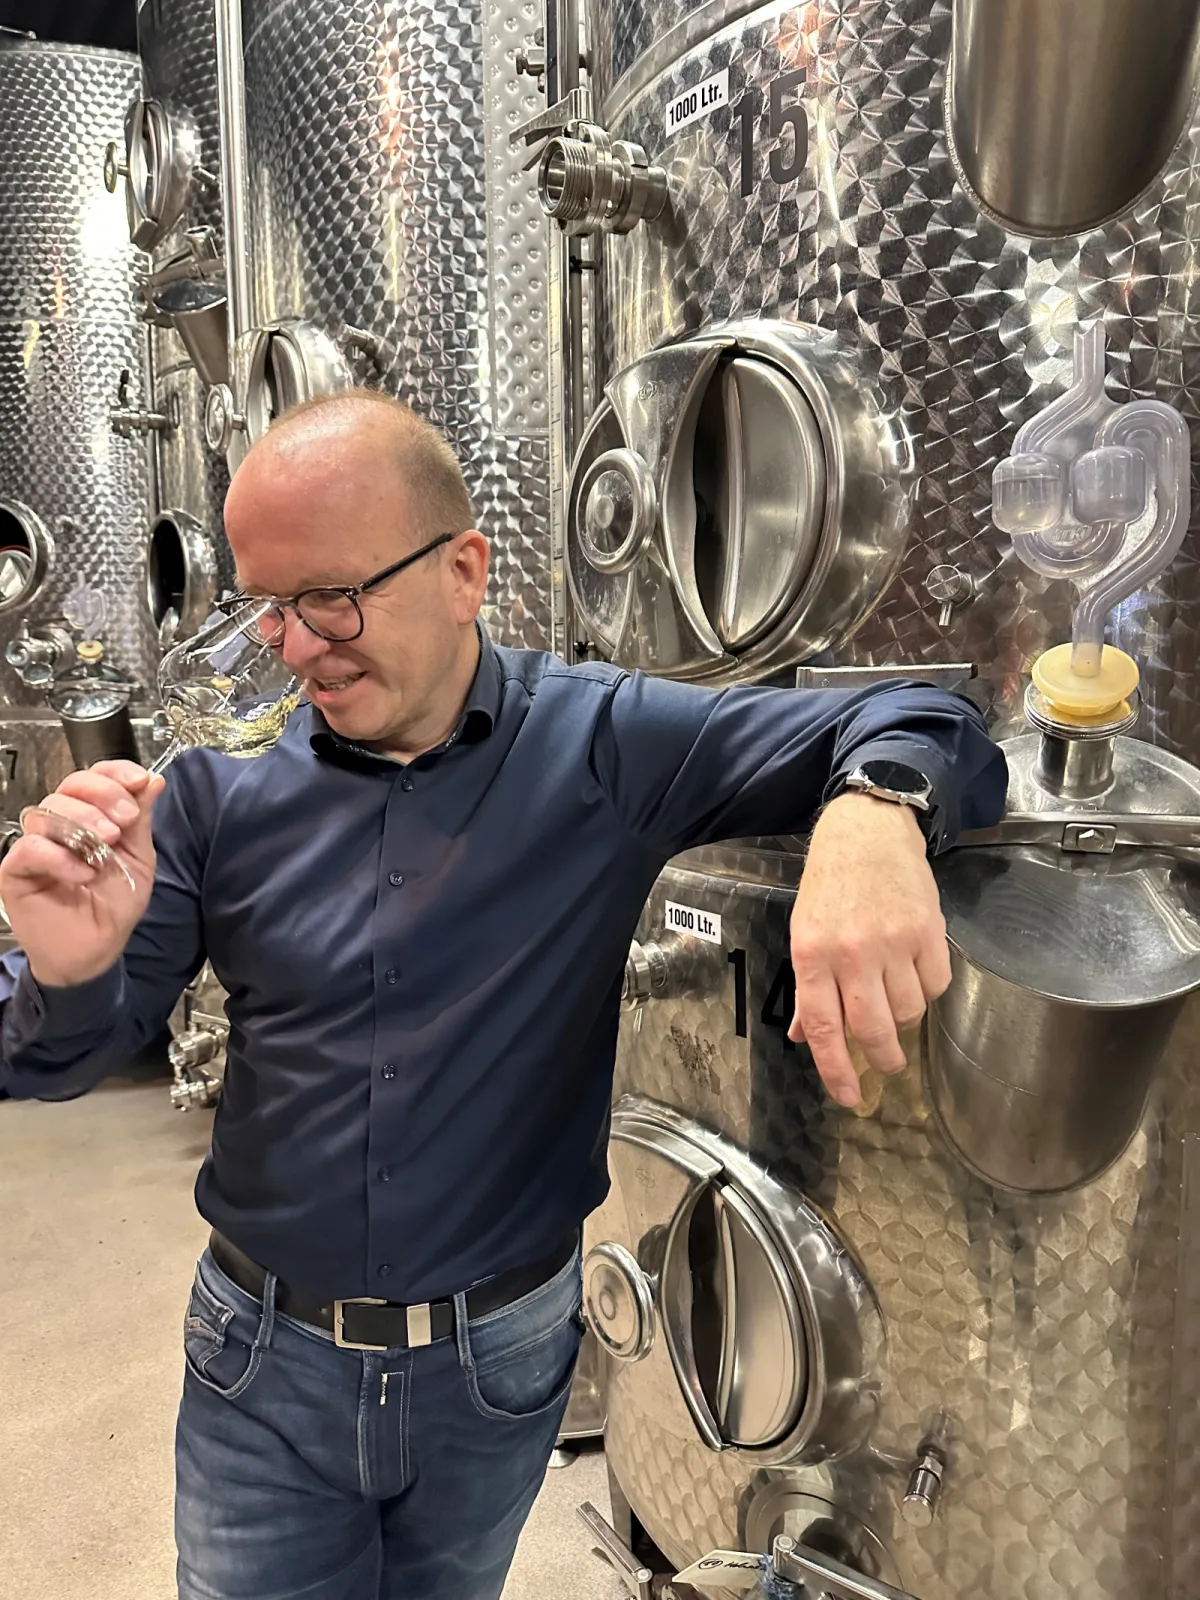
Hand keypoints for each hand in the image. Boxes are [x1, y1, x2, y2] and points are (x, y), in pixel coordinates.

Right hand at [0, 761, 165, 988]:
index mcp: (90, 815)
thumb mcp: (138, 859)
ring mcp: (36, 844)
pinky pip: (30, 848)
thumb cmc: (113, 906)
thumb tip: (153, 780)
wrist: (96, 950)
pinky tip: (83, 873)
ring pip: (49, 810)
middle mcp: (60, 824)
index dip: (115, 773)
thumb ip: (141, 821)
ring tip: (105, 849)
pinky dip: (60, 857)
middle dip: (103, 796)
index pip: (94, 777)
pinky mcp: (16, 870)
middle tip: (124, 821)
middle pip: (70, 785)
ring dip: (83, 824)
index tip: (138, 781)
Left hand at [788, 792, 950, 1106]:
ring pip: (909, 1011)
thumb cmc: (831, 885)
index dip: (837, 1070)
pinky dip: (929, 989)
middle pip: (872, 1029)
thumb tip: (805, 1038)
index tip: (850, 1097)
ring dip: (904, 1017)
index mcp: (812, 955)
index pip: (824, 1028)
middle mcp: (851, 952)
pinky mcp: (928, 930)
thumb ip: (808, 989)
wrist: (867, 832)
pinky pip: (936, 985)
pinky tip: (915, 969)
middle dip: (883, 1058)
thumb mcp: (804, 933)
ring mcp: (892, 941)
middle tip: (888, 1064)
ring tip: (895, 995)